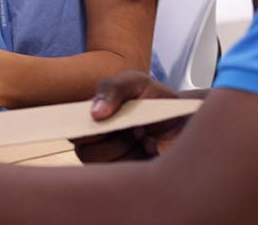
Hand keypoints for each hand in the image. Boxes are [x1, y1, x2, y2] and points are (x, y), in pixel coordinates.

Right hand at [72, 70, 189, 162]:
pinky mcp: (131, 173)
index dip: (85, 132)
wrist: (183, 116)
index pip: (74, 133)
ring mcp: (115, 159)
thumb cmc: (154, 98)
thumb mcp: (134, 82)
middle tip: (135, 128)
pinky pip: (127, 176)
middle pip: (85, 154)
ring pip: (106, 166)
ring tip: (145, 135)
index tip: (104, 124)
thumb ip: (111, 89)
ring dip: (128, 150)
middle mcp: (99, 142)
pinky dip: (142, 159)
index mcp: (94, 119)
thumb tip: (94, 114)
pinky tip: (152, 147)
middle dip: (112, 142)